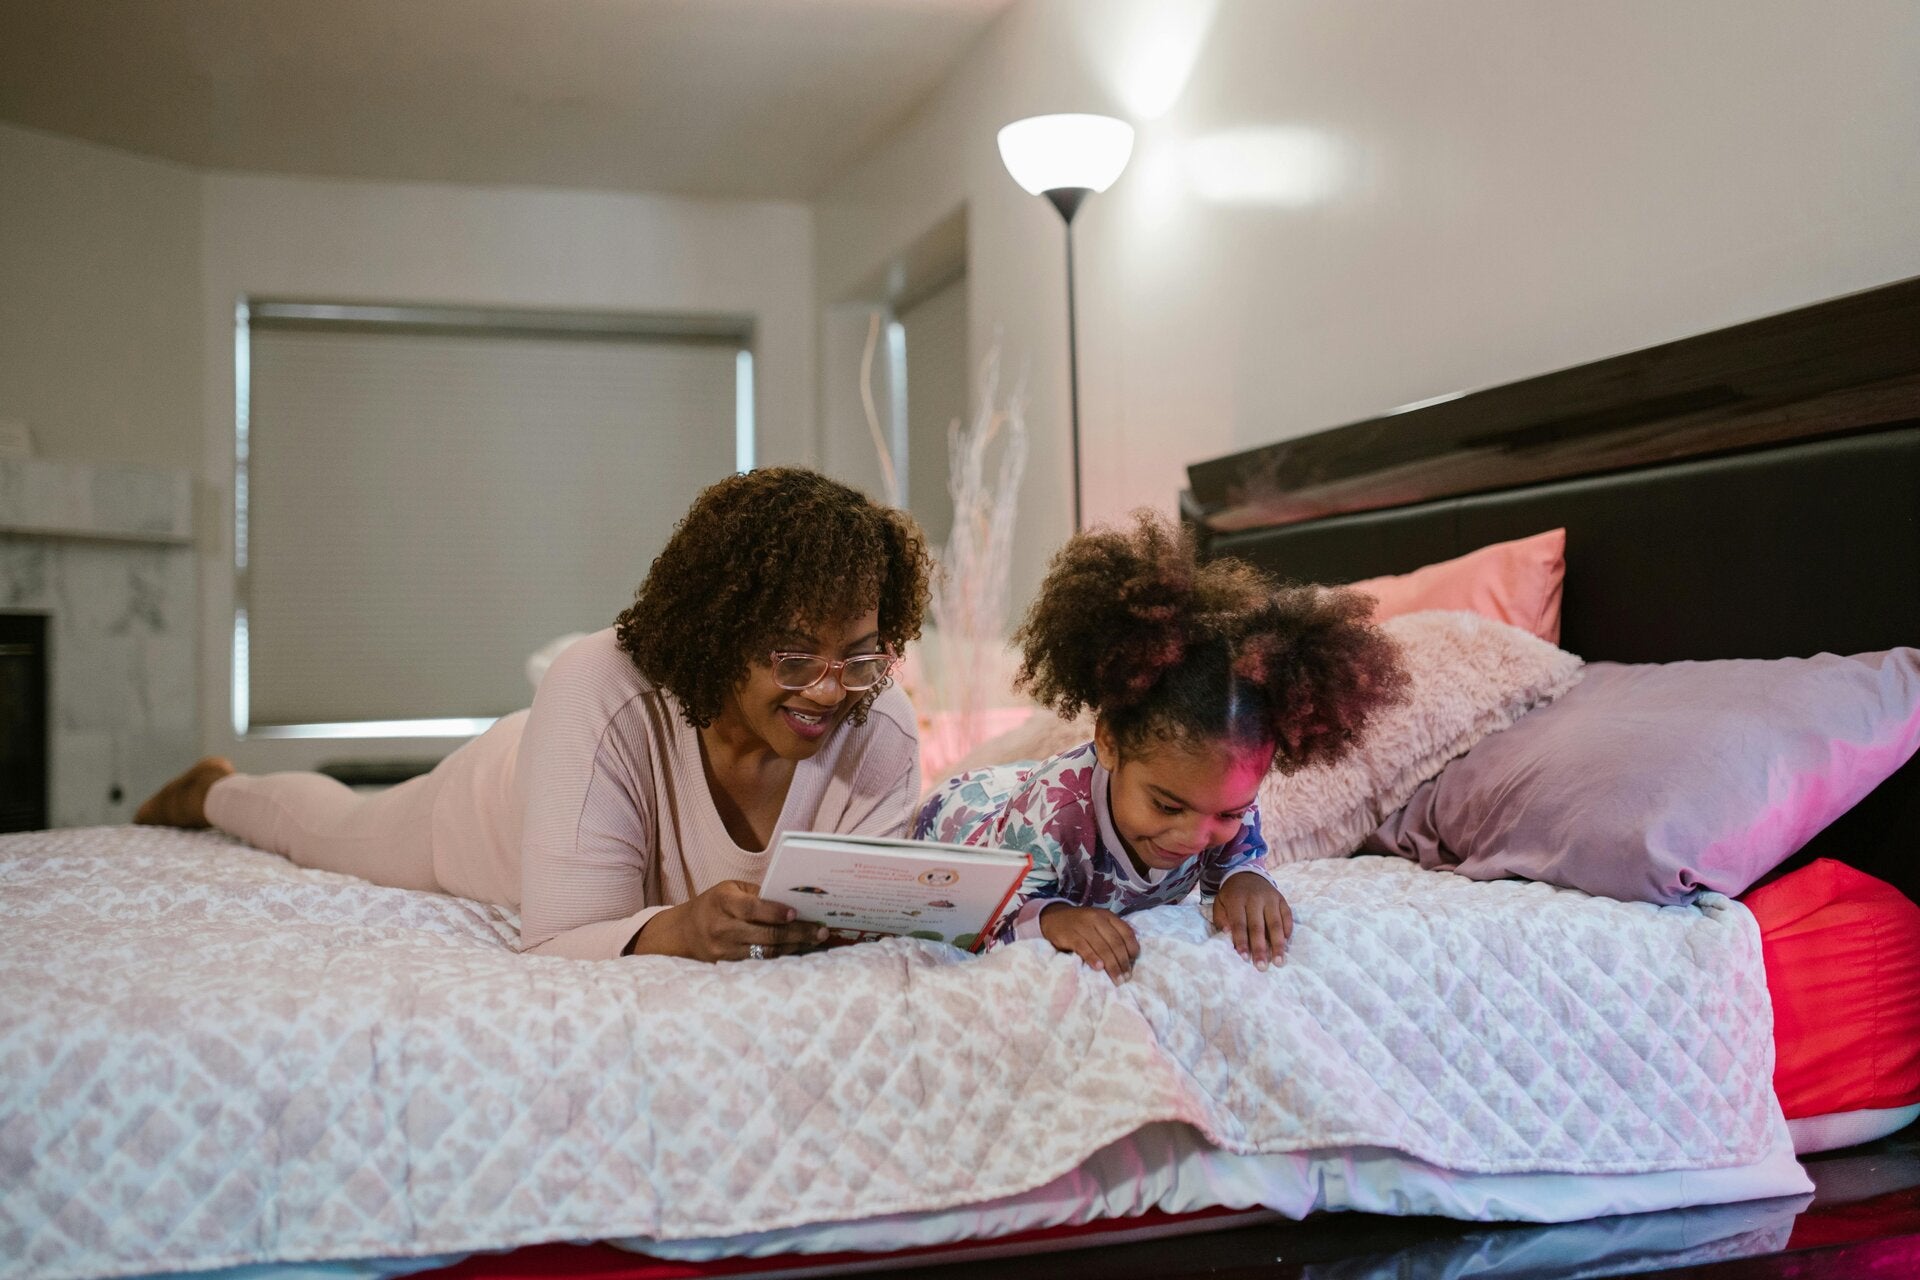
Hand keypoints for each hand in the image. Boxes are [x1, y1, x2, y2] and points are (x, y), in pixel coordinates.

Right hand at [630, 879, 827, 961]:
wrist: (682, 933)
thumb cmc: (713, 904)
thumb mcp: (729, 889)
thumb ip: (757, 893)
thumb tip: (791, 898)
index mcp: (723, 901)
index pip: (751, 908)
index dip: (774, 912)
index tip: (796, 913)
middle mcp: (722, 927)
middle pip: (765, 934)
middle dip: (797, 933)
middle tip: (821, 931)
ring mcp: (725, 950)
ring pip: (766, 951)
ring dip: (794, 947)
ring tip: (815, 941)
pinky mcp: (728, 965)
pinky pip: (759, 962)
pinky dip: (781, 956)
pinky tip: (797, 950)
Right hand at [1038, 904, 1139, 980]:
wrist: (1053, 918)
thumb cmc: (1081, 925)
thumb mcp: (1099, 924)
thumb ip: (1112, 934)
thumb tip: (1129, 957)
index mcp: (1107, 916)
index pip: (1126, 932)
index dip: (1132, 948)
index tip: (1133, 963)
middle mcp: (1097, 918)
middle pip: (1115, 942)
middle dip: (1123, 962)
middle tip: (1126, 977)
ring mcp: (1083, 926)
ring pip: (1102, 947)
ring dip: (1111, 965)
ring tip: (1116, 979)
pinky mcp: (1070, 935)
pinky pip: (1084, 948)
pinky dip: (1093, 958)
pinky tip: (1099, 968)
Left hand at [1213, 874, 1292, 969]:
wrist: (1247, 873)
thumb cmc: (1231, 895)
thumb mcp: (1219, 902)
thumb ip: (1221, 918)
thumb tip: (1228, 934)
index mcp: (1237, 899)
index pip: (1239, 923)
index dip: (1242, 941)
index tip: (1244, 958)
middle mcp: (1255, 898)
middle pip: (1258, 926)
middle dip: (1260, 948)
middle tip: (1262, 967)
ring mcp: (1271, 898)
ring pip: (1275, 923)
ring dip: (1278, 944)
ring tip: (1278, 961)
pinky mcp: (1282, 899)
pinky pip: (1287, 916)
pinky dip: (1287, 930)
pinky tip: (1286, 944)